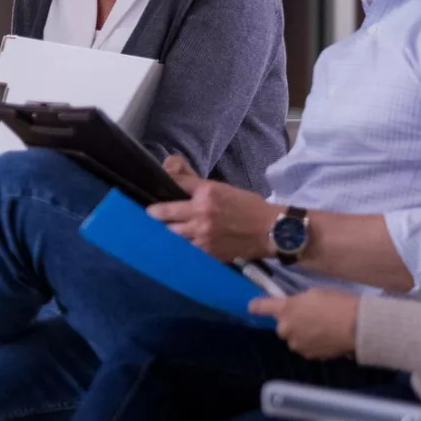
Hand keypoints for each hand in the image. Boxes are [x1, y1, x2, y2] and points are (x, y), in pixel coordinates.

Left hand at [147, 156, 277, 261]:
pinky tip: (173, 246)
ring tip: (158, 230)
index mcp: (207, 193)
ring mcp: (202, 235)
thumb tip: (172, 167)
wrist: (272, 231)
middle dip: (153, 213)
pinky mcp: (206, 253)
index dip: (163, 186)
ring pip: (169, 233)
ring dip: (163, 231)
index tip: (153, 192)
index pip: (175, 184)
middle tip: (149, 214)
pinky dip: (177, 247)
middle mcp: (201, 214)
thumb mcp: (223, 188)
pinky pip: (183, 250)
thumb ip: (196, 183)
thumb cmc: (248, 207)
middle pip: (162, 213)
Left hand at [247, 289, 360, 357]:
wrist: (357, 327)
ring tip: (322, 329)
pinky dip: (313, 344)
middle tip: (310, 317)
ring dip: (302, 334)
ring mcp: (297, 344)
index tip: (252, 307)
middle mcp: (285, 328)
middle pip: (282, 326)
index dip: (256, 307)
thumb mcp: (314, 294)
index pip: (261, 307)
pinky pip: (306, 348)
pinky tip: (327, 338)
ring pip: (294, 338)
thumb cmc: (337, 303)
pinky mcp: (309, 355)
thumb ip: (299, 301)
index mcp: (285, 309)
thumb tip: (297, 307)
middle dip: (292, 323)